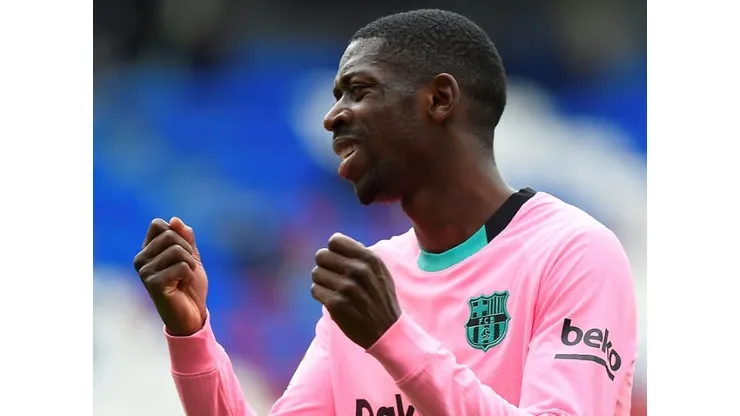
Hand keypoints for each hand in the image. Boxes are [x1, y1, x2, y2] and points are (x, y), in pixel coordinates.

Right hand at [133, 217, 207, 336]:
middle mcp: (141, 260)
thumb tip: (174, 220)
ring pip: (177, 250)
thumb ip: (185, 238)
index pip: (159, 225)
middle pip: (170, 235)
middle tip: (186, 269)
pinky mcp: (153, 283)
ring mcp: (145, 272)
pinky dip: (189, 275)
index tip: (183, 255)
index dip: (179, 236)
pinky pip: (181, 266)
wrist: (192, 314)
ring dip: (190, 264)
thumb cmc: (190, 285)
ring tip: (184, 278)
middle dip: (187, 251)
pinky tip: (182, 287)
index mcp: (147, 250)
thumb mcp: (191, 256)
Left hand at [311, 233, 401, 348]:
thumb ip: (361, 255)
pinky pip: (315, 290)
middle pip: (321, 255)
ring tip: (334, 289)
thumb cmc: (380, 298)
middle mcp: (358, 271)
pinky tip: (333, 300)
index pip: (335, 241)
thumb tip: (335, 242)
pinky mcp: (336, 304)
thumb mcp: (380, 271)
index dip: (333, 251)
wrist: (387, 330)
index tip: (338, 261)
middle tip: (333, 276)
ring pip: (316, 273)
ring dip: (322, 281)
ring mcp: (346, 288)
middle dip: (325, 265)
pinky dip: (321, 295)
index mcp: (369, 259)